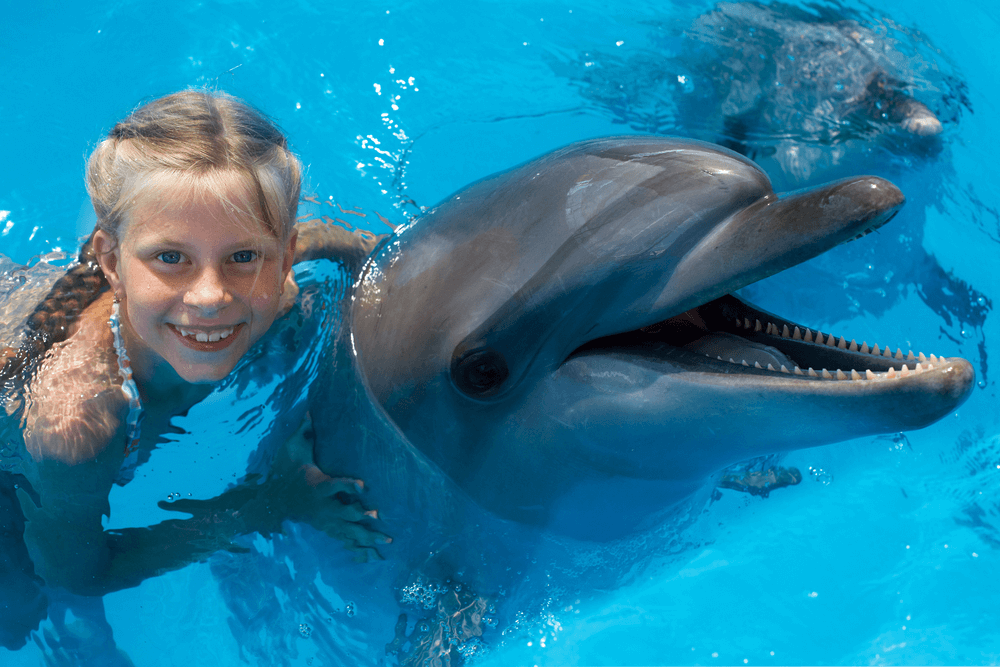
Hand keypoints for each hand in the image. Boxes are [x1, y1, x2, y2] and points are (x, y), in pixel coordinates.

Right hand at [269, 413, 390, 561]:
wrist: (274, 499)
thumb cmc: (287, 470)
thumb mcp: (293, 449)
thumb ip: (304, 432)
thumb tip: (309, 411)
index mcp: (318, 486)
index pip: (335, 485)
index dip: (349, 485)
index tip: (363, 484)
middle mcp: (323, 506)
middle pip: (345, 514)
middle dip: (362, 517)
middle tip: (380, 517)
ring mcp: (324, 519)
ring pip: (348, 530)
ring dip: (367, 536)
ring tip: (386, 541)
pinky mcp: (325, 526)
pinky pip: (343, 538)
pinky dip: (358, 545)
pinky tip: (373, 553)